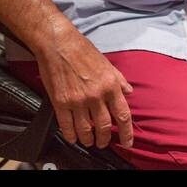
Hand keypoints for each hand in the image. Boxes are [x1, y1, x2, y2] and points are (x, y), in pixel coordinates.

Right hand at [35, 27, 133, 148]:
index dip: (127, 133)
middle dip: (104, 139)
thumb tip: (128, 91)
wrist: (58, 43)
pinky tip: (73, 138)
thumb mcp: (107, 63)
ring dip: (88, 139)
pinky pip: (67, 125)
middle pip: (104, 126)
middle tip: (103, 142)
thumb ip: (119, 80)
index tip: (127, 143)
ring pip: (85, 130)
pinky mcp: (60, 102)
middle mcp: (96, 95)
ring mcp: (77, 100)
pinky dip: (71, 135)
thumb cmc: (82, 50)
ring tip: (89, 141)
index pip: (123, 116)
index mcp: (110, 85)